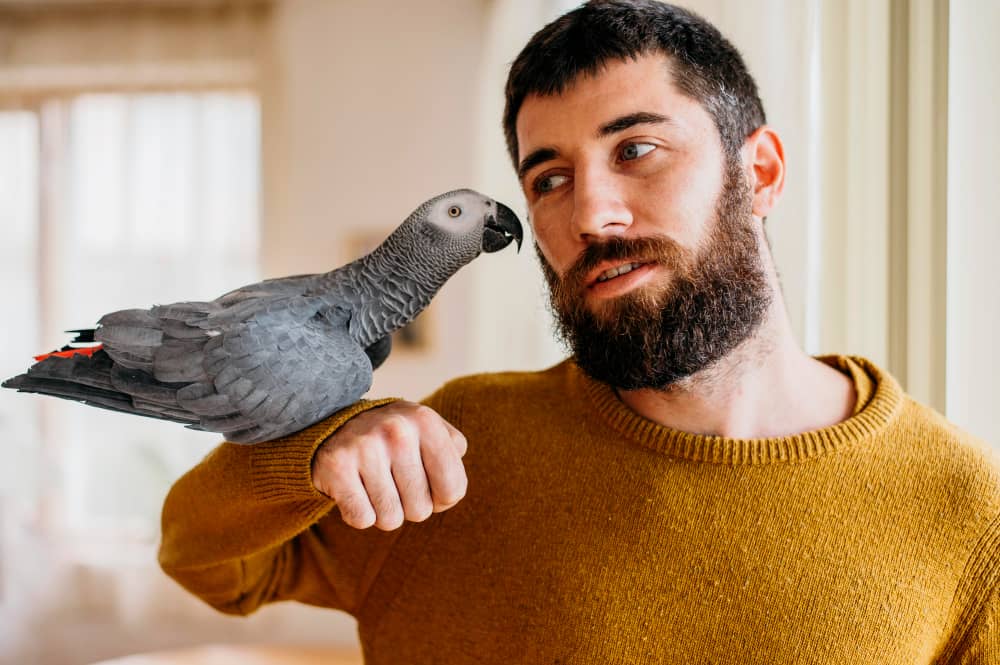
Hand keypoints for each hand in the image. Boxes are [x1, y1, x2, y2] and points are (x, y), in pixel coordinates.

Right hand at [311, 401, 467, 529]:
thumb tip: (451, 491)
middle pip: (421, 510)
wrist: (336, 422)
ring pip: (390, 519)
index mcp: (425, 421)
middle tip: (395, 482)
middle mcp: (397, 430)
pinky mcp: (336, 466)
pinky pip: (362, 519)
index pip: (453, 490)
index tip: (427, 484)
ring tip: (375, 484)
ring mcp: (365, 447)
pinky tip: (356, 489)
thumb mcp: (428, 430)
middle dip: (410, 506)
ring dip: (384, 511)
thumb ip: (453, 452)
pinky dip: (360, 513)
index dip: (441, 498)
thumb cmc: (395, 436)